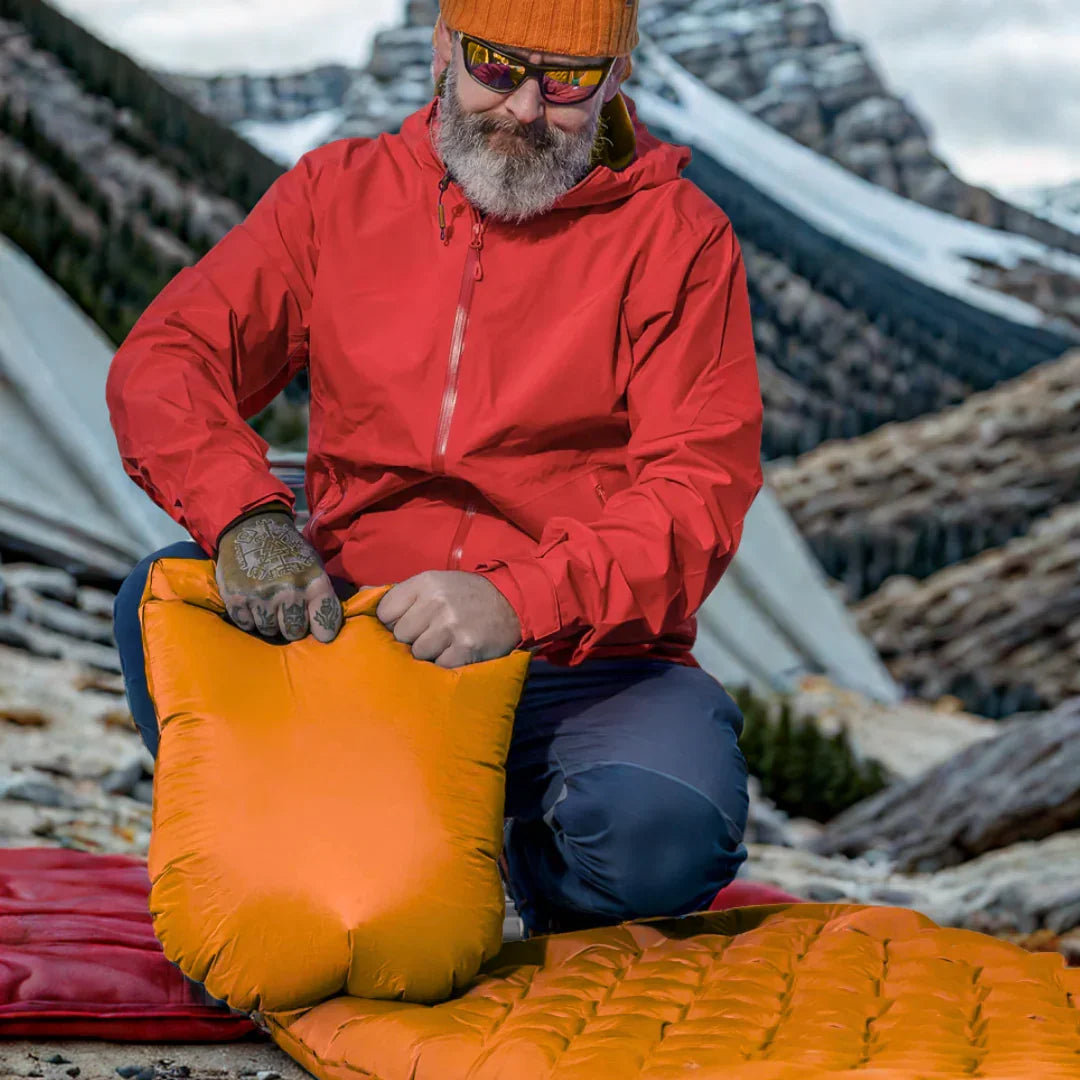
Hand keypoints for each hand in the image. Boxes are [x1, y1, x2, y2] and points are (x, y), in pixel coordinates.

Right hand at [214, 510, 343, 642]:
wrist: (251, 526)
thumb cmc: (287, 549)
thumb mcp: (313, 564)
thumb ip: (320, 593)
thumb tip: (325, 627)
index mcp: (313, 581)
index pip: (325, 620)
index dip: (324, 631)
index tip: (321, 634)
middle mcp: (289, 591)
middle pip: (295, 631)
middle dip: (293, 627)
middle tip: (288, 615)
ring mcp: (261, 596)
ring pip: (269, 630)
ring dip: (269, 622)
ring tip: (268, 605)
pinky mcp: (236, 598)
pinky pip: (246, 624)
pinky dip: (249, 617)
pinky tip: (252, 602)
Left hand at [375, 570, 521, 667]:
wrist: (512, 603)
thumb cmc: (465, 596)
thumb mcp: (434, 583)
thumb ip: (400, 593)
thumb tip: (359, 598)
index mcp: (425, 582)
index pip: (385, 612)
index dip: (393, 623)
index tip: (408, 626)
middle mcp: (437, 602)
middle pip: (400, 635)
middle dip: (411, 640)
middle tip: (430, 636)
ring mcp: (451, 626)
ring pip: (417, 653)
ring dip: (428, 655)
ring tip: (443, 646)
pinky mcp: (465, 648)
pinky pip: (438, 666)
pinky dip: (444, 665)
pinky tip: (455, 655)